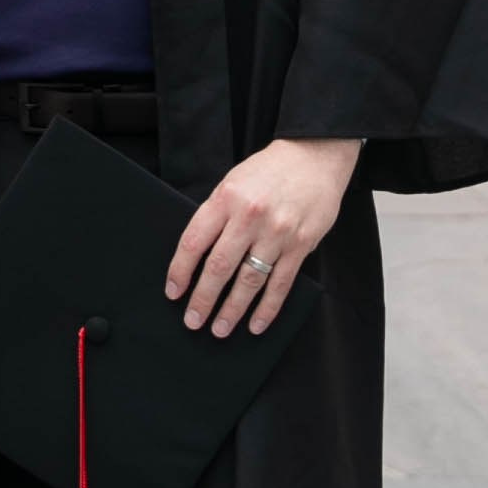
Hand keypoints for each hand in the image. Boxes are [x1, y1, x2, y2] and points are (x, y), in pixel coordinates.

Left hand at [165, 137, 359, 339]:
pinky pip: (281, 283)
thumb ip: (216, 216)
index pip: (194, 242)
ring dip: (232, 310)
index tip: (173, 293)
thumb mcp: (232, 182)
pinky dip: (267, 308)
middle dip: (203, 299)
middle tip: (193, 321)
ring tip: (219, 329)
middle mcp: (250, 216)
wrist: (314, 157)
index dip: (180, 271)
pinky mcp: (301, 244)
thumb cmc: (268, 172)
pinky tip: (256, 324)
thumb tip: (196, 257)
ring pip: (250, 281)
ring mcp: (278, 232)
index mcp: (226, 198)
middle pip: (220, 266)